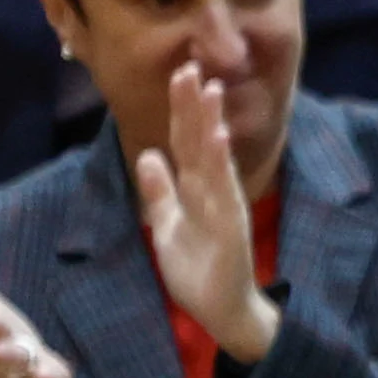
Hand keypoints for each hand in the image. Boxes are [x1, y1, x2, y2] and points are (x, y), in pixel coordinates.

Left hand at [137, 65, 277, 363]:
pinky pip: (223, 188)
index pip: (185, 142)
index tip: (178, 74)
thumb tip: (147, 155)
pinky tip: (217, 136)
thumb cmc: (198, 272)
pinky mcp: (230, 224)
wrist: (223, 311)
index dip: (181, 110)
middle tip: (189, 66)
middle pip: (199, 140)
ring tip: (207, 89)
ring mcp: (223, 206)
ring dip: (210, 122)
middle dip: (193, 105)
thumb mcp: (167, 225)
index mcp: (195, 190)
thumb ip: (159, 191)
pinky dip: (219, 162)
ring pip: (212, 156)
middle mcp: (212, 191)